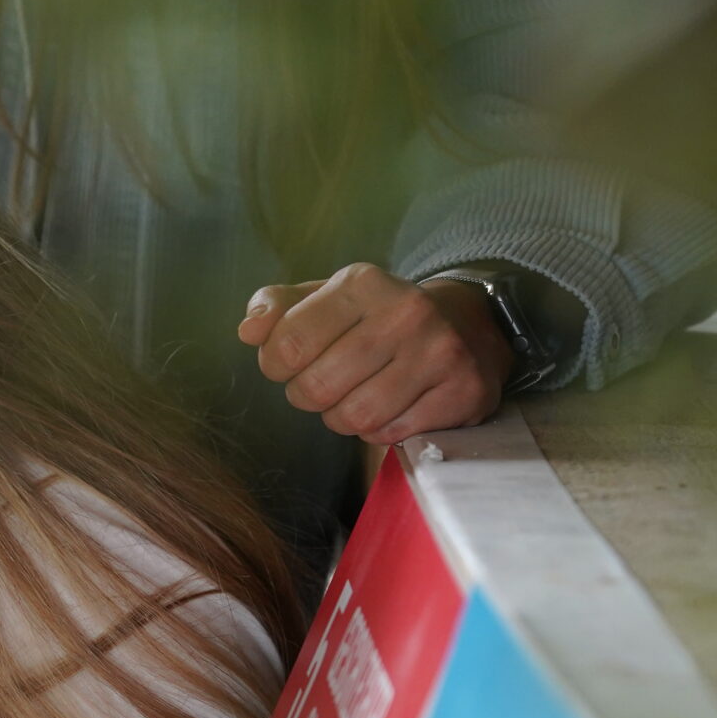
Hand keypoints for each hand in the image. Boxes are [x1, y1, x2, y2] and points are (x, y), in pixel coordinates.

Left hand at [240, 263, 509, 443]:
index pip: (287, 344)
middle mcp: (405, 312)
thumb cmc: (377, 317)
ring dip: (343, 417)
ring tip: (357, 395)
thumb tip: (249, 331)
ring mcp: (440, 352)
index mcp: (362, 283)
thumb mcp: (327, 299)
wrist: (467, 324)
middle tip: (325, 384)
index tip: (292, 363)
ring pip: (354, 417)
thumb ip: (278, 309)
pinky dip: (379, 430)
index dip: (277, 365)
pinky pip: (390, 434)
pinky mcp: (463, 391)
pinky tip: (391, 406)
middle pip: (317, 387)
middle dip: (309, 395)